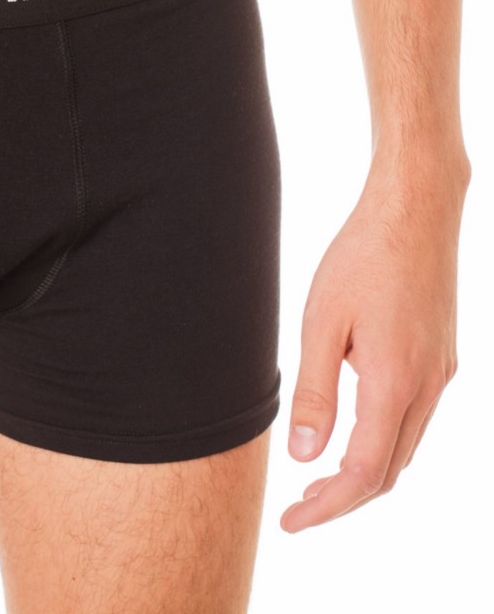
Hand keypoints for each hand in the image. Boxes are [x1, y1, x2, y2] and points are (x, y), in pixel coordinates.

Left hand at [280, 160, 465, 532]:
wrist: (416, 211)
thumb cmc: (361, 258)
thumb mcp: (321, 324)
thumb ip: (316, 394)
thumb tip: (305, 457)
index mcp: (395, 383)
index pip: (362, 472)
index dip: (327, 507)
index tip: (292, 523)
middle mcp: (427, 386)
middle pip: (388, 471)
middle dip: (342, 500)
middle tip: (298, 512)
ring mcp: (441, 373)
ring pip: (404, 448)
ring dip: (363, 474)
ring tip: (316, 483)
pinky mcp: (441, 357)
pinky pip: (414, 420)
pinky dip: (382, 443)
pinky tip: (350, 436)